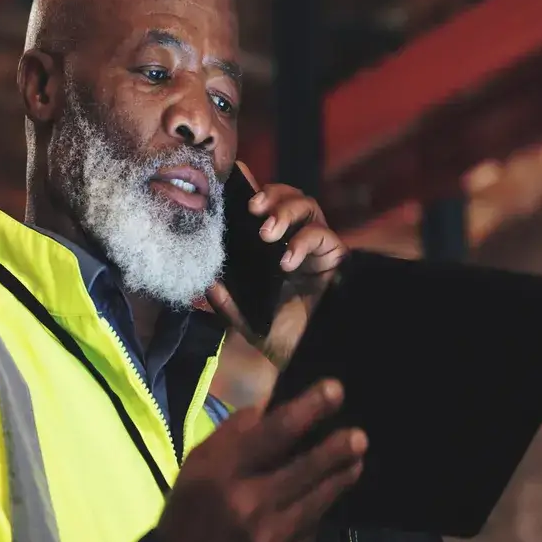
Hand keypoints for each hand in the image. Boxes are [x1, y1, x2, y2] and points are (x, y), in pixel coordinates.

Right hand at [157, 380, 365, 541]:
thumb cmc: (187, 519)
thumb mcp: (195, 471)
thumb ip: (231, 438)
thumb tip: (268, 409)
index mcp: (221, 474)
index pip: (274, 433)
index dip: (309, 409)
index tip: (335, 390)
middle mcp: (249, 505)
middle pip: (306, 469)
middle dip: (337, 449)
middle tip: (360, 436)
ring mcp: (270, 541)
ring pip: (317, 502)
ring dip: (340, 478)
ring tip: (356, 460)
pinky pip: (310, 534)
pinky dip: (317, 515)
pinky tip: (324, 502)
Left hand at [207, 162, 347, 369]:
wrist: (298, 357)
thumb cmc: (272, 333)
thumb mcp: (239, 313)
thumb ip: (224, 296)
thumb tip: (207, 278)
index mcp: (269, 244)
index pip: (262, 205)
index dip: (250, 188)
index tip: (231, 184)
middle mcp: (293, 238)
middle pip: (288, 195)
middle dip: (271, 195)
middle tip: (253, 208)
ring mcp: (315, 246)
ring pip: (307, 205)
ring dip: (286, 211)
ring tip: (267, 234)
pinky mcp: (334, 257)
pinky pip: (324, 235)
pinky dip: (304, 241)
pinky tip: (287, 261)